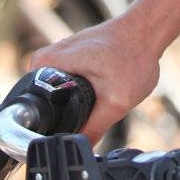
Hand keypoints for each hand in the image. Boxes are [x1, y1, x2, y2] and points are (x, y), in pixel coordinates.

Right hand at [31, 12, 160, 144]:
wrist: (149, 29)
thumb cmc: (134, 56)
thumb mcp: (116, 102)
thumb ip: (94, 129)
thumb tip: (77, 149)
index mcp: (48, 63)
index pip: (30, 105)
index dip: (45, 127)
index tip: (66, 132)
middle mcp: (47, 56)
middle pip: (44, 102)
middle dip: (65, 115)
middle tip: (94, 109)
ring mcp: (59, 54)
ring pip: (56, 92)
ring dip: (74, 102)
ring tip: (101, 94)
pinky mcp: (71, 55)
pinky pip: (65, 82)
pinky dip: (80, 91)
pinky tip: (101, 88)